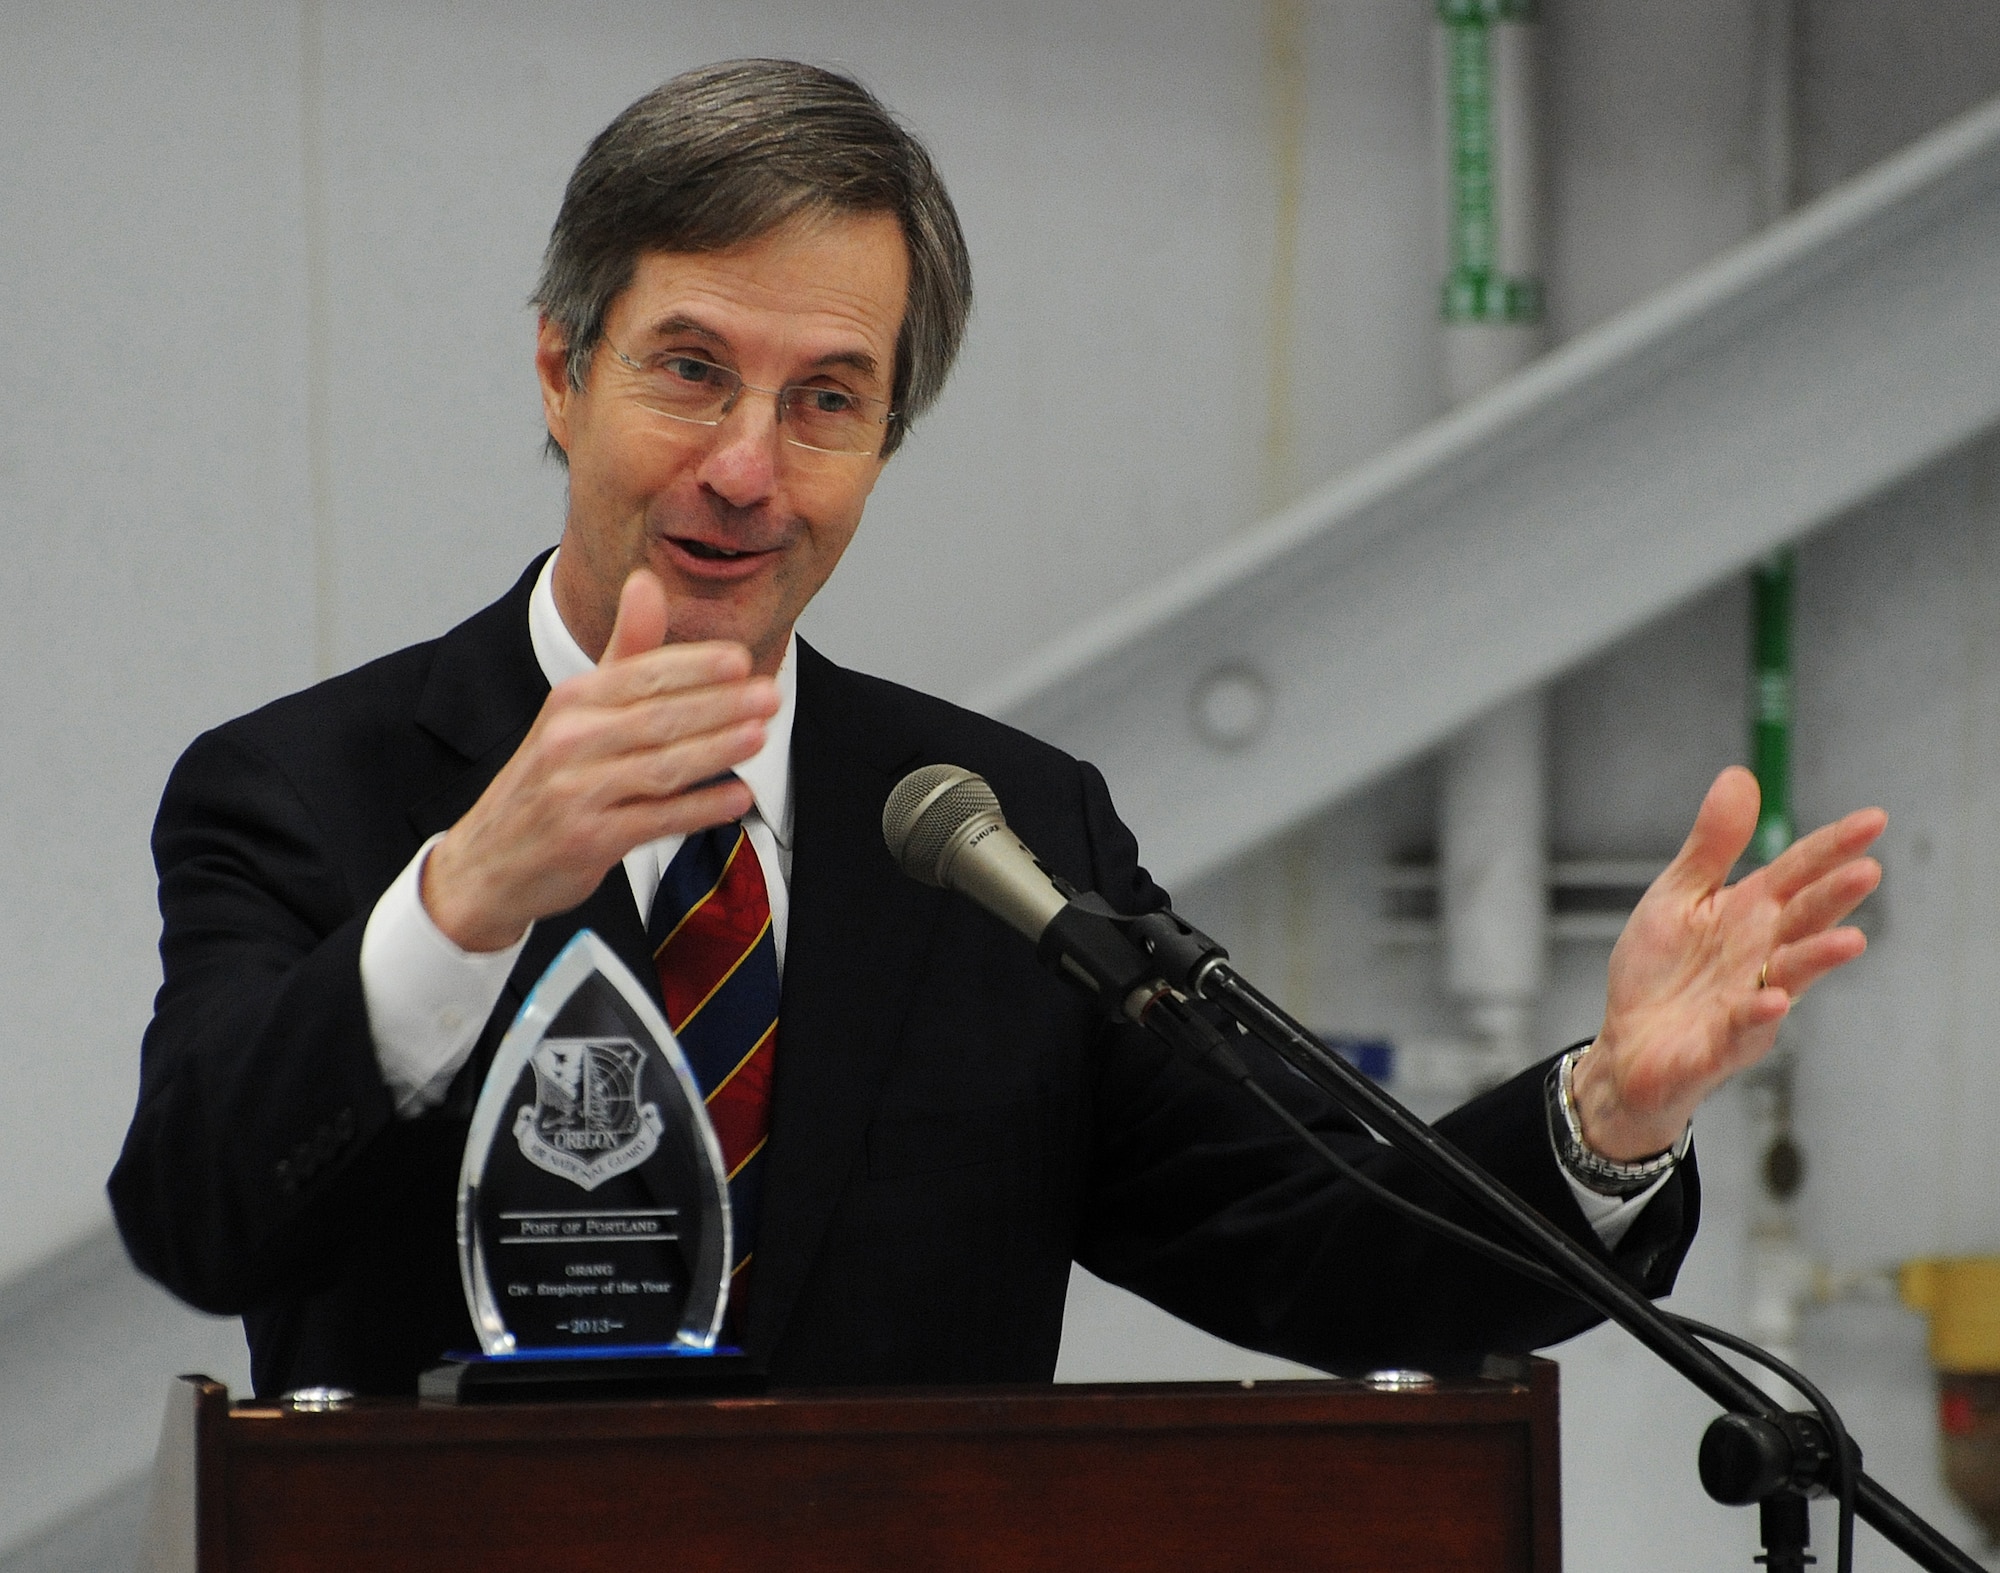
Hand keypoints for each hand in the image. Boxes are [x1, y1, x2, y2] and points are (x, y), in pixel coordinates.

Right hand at [422, 570, 779, 951]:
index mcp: (572, 700)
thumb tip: (647, 580)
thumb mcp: (579, 708)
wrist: (491, 860)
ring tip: (762, 736)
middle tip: (769, 695)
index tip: (742, 660)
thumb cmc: (551, 776)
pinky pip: (655, 819)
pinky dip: (700, 809)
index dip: (693, 666)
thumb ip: (625, 649)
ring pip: (660, 767)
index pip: (641, 674)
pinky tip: (737, 796)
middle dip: (719, 706)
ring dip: (716, 751)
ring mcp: (576, 792)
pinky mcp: (588, 840)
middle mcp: (569, 741)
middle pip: (657, 718)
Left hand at [1571, 766, 1884, 1159]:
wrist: (1627, 1046)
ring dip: (1817, 958)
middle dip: (1834, 898)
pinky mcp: (1720, 1044)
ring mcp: (1747, 1001)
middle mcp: (1760, 956)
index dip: (1832, 847)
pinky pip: (1742, 1029)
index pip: (1797, 874)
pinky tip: (1773, 999)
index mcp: (1749, 915)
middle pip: (1802, 921)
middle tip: (1867, 871)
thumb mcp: (1678, 897)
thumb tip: (1740, 775)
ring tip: (1849, 940)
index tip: (1873, 819)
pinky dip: (1757, 1015)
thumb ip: (1711, 846)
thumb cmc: (1660, 972)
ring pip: (1790, 976)